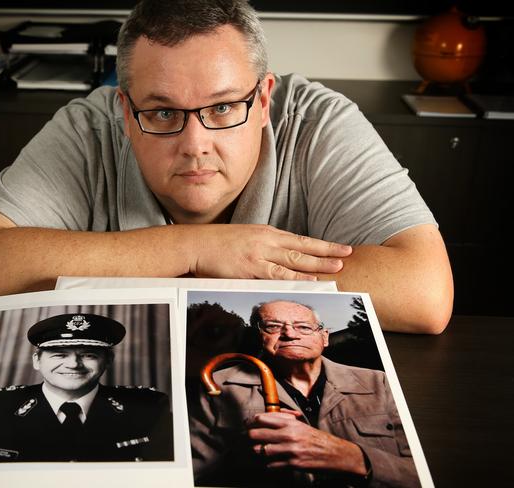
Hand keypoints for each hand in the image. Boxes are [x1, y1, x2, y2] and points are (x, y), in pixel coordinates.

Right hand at [189, 224, 351, 280]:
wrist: (194, 244)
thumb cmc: (216, 244)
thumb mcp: (244, 239)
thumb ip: (262, 247)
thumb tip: (277, 258)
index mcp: (266, 233)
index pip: (300, 240)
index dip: (321, 245)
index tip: (339, 248)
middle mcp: (266, 241)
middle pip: (302, 248)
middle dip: (326, 252)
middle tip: (347, 255)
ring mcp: (258, 254)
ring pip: (294, 261)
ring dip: (317, 265)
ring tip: (337, 268)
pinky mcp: (249, 268)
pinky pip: (276, 275)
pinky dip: (294, 278)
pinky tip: (308, 282)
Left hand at [248, 409, 366, 474]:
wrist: (335, 454)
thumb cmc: (317, 438)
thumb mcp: (301, 424)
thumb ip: (284, 419)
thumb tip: (267, 417)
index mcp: (290, 423)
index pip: (261, 418)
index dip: (252, 422)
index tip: (250, 424)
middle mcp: (288, 435)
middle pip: (256, 434)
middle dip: (250, 437)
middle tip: (250, 439)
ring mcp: (289, 450)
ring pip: (260, 450)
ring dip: (258, 451)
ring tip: (259, 451)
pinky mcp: (292, 464)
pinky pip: (270, 465)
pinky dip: (268, 464)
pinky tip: (271, 461)